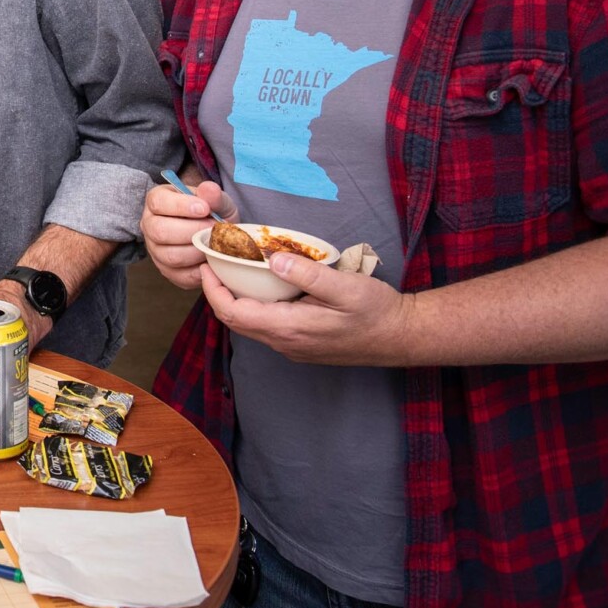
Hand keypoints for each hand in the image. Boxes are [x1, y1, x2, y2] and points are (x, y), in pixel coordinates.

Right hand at [143, 179, 235, 289]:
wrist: (211, 232)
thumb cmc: (210, 212)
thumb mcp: (215, 199)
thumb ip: (213, 195)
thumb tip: (209, 191)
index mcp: (156, 201)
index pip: (159, 203)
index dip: (181, 206)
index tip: (205, 208)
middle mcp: (149, 225)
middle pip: (160, 232)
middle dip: (192, 232)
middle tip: (214, 229)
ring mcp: (155, 250)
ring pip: (170, 256)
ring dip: (198, 252)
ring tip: (215, 245)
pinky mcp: (166, 270)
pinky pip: (180, 276)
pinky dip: (200, 270)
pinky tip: (211, 260)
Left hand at [199, 254, 411, 365]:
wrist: (402, 337)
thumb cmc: (377, 311)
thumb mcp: (345, 287)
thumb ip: (308, 274)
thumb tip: (273, 260)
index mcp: (290, 329)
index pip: (234, 313)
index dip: (212, 290)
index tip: (205, 265)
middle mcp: (286, 343)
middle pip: (236, 321)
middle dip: (218, 293)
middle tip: (212, 264)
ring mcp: (293, 347)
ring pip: (250, 325)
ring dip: (235, 301)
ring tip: (231, 271)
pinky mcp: (301, 345)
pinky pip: (266, 327)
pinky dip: (253, 307)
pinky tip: (261, 287)